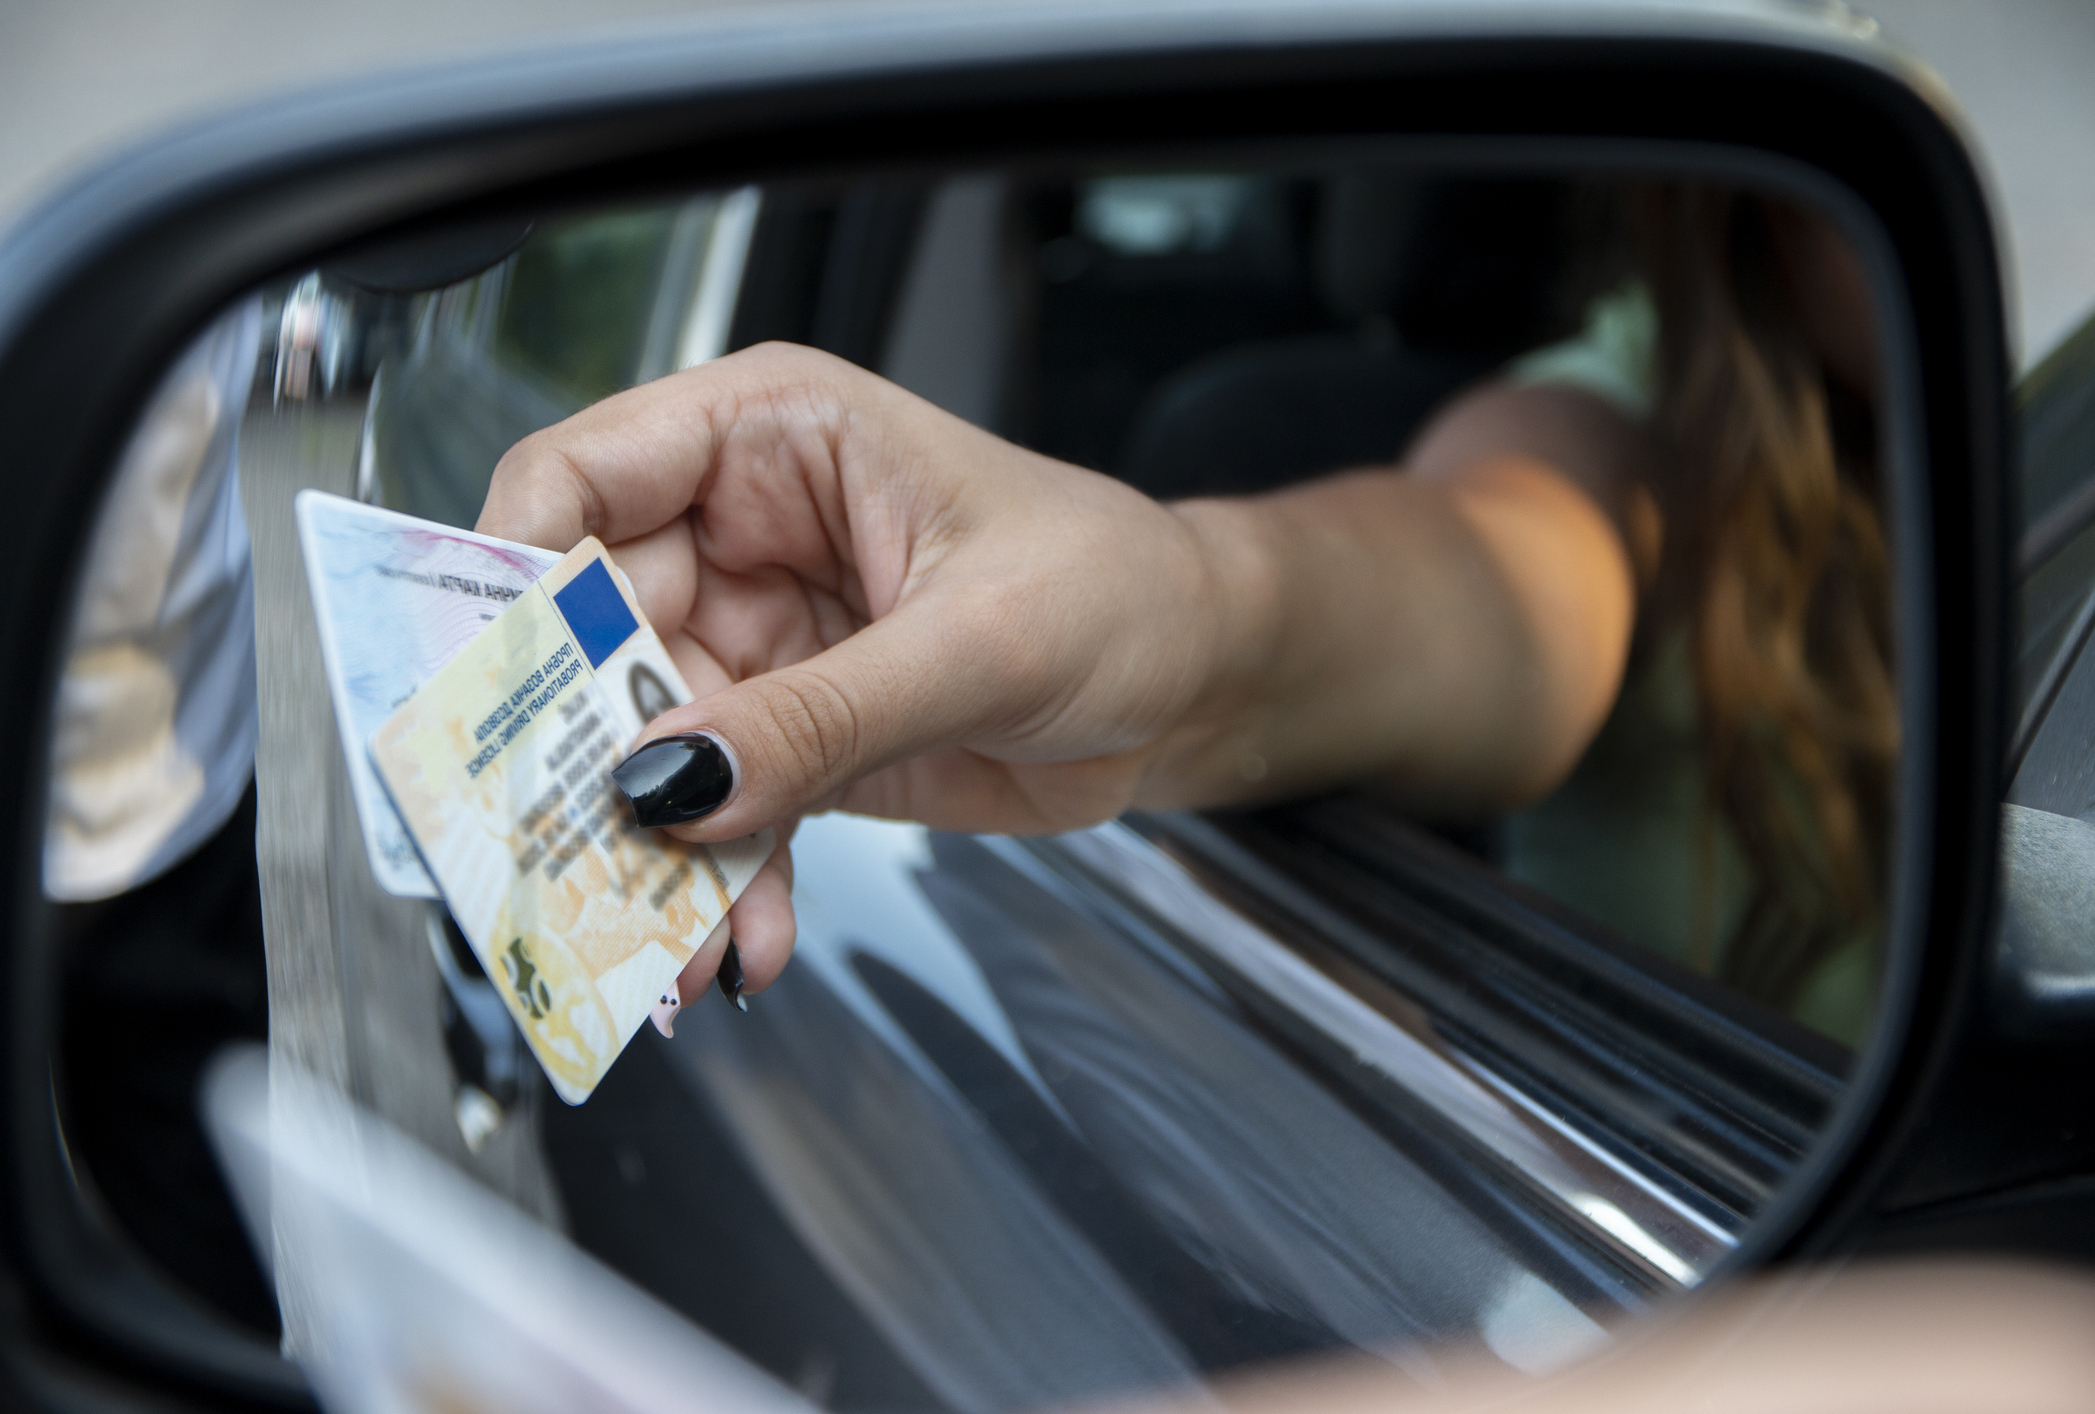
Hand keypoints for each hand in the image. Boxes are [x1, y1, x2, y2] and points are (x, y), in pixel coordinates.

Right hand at [477, 343, 1258, 1004]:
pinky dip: (720, 889)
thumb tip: (673, 781)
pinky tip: (746, 945)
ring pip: (646, 753)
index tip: (489, 698)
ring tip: (674, 949)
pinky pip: (718, 818)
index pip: (580, 479)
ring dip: (650, 859)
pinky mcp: (790, 734)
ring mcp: (759, 642)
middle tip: (566, 868)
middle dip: (578, 766)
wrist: (1194, 684)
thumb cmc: (1120, 590)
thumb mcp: (977, 640)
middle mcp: (742, 533)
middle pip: (589, 641)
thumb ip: (820, 714)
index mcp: (773, 439)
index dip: (512, 579)